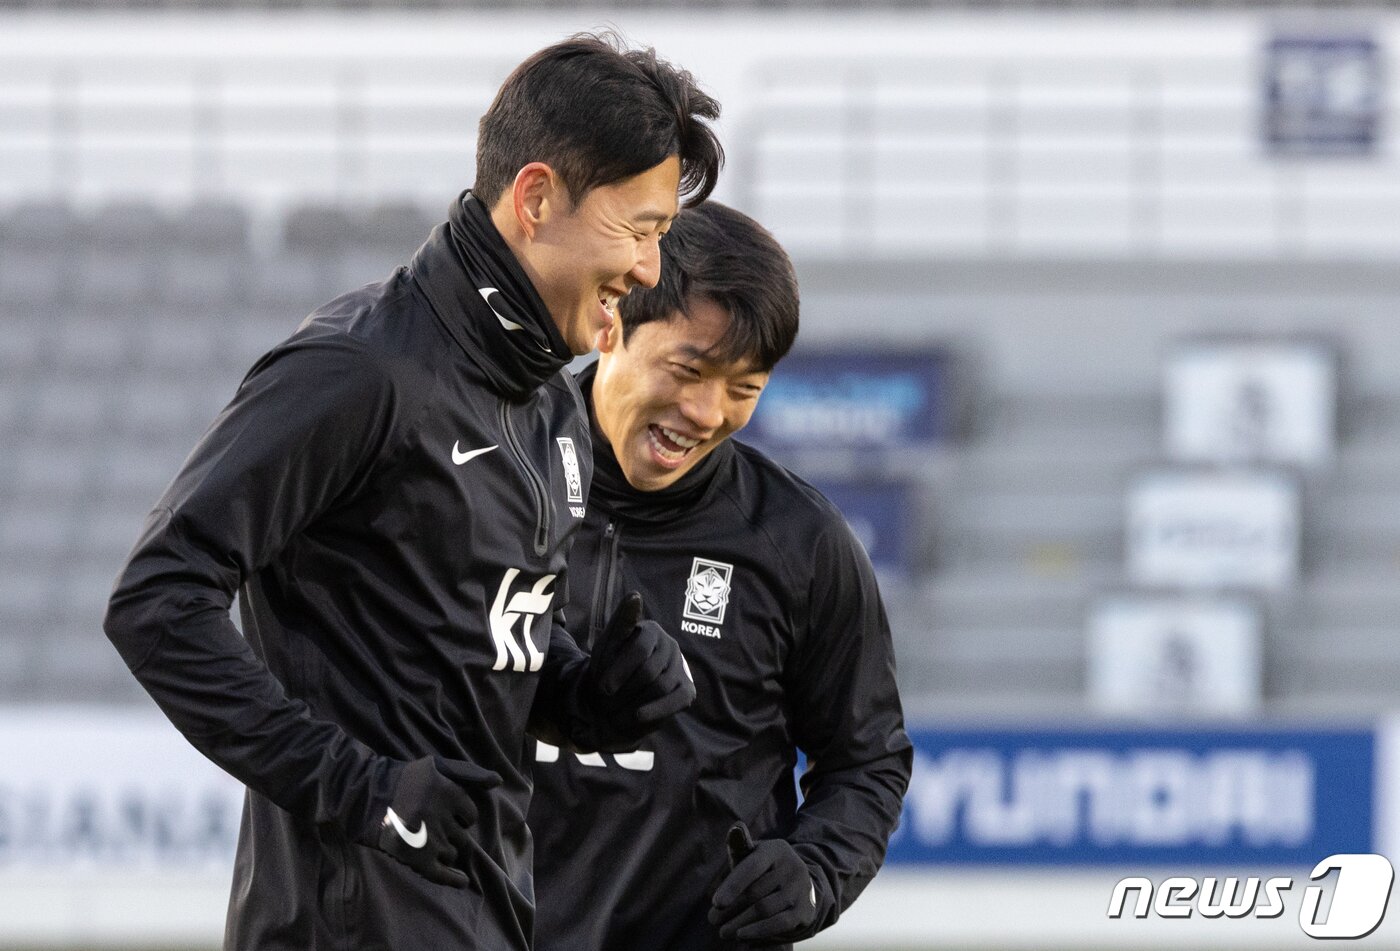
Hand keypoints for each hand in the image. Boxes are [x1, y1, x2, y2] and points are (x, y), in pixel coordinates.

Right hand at [367, 756, 499, 887]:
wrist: (367, 796)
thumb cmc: (407, 780)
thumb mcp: (438, 766)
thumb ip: (469, 772)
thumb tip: (497, 781)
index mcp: (449, 792)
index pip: (470, 815)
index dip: (461, 816)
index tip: (449, 815)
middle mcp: (441, 816)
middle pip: (461, 837)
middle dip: (452, 834)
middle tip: (433, 828)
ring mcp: (428, 839)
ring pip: (452, 854)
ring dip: (445, 851)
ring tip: (427, 841)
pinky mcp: (415, 858)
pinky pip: (441, 874)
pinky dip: (453, 879)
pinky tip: (462, 881)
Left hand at [587, 592, 695, 738]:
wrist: (613, 696)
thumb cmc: (608, 667)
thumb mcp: (607, 645)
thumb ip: (621, 622)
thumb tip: (635, 596)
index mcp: (651, 630)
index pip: (639, 649)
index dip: (619, 671)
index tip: (602, 688)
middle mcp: (670, 645)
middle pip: (649, 671)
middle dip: (624, 689)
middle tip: (605, 704)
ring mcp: (680, 667)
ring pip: (660, 687)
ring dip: (634, 703)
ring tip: (614, 714)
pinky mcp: (687, 689)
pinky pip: (677, 700)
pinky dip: (656, 710)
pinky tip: (638, 717)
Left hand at [710, 821, 817, 942]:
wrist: (799, 883)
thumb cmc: (764, 868)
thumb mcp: (754, 855)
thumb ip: (740, 846)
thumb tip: (735, 828)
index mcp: (776, 849)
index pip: (752, 867)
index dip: (733, 885)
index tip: (716, 903)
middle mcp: (792, 867)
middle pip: (755, 893)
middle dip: (731, 909)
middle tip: (712, 920)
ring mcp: (800, 889)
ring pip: (765, 910)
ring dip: (740, 923)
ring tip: (723, 931)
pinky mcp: (805, 909)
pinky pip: (780, 923)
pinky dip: (759, 931)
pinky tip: (742, 936)